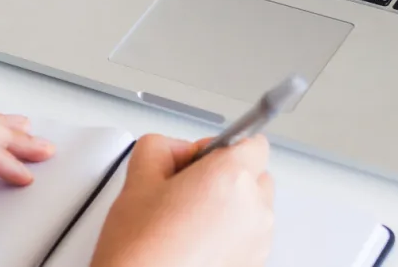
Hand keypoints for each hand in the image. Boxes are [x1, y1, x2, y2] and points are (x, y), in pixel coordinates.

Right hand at [91, 134, 273, 266]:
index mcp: (231, 176)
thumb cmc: (142, 251)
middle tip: (190, 190)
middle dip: (228, 177)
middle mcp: (254, 207)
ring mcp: (259, 240)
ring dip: (231, 208)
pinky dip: (231, 236)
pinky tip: (197, 243)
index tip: (206, 157)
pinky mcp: (255, 263)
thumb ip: (162, 147)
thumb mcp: (138, 178)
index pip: (254, 142)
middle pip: (256, 175)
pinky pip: (250, 237)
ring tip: (190, 222)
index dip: (225, 147)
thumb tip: (176, 149)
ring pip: (253, 208)